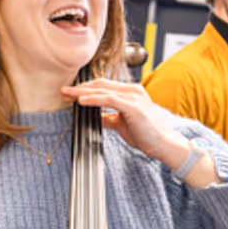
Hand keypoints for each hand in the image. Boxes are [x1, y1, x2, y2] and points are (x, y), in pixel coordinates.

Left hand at [61, 80, 180, 161]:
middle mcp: (132, 91)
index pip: (103, 86)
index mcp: (131, 92)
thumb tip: (95, 117)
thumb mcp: (122, 124)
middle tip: (64, 92)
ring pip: (102, 90)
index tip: (71, 94)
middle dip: (80, 89)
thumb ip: (108, 118)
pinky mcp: (133, 106)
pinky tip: (81, 101)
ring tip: (68, 95)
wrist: (164, 144)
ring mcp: (134, 97)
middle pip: (100, 85)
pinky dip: (93, 99)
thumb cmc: (146, 134)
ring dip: (82, 92)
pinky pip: (108, 100)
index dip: (85, 89)